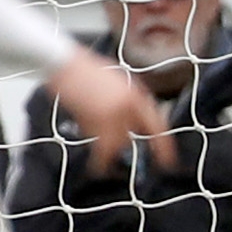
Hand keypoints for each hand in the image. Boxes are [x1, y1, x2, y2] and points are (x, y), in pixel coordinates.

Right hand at [47, 48, 175, 175]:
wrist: (65, 64)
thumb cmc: (85, 71)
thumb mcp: (117, 82)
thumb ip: (128, 100)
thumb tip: (133, 120)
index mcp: (136, 94)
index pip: (156, 124)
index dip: (163, 145)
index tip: (166, 160)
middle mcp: (129, 104)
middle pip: (131, 137)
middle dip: (120, 145)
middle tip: (116, 153)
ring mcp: (114, 113)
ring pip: (118, 145)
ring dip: (107, 149)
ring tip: (97, 149)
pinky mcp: (97, 121)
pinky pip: (103, 150)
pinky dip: (100, 162)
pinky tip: (97, 167)